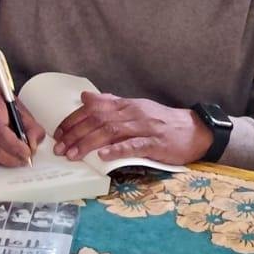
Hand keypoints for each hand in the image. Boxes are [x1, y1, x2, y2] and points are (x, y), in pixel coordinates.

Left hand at [54, 92, 211, 165]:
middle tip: (60, 147)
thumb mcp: (135, 108)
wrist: (194, 130)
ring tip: (74, 154)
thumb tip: (86, 97)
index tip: (59, 132)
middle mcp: (133, 113)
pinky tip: (103, 156)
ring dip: (89, 143)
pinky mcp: (155, 144)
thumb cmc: (162, 122)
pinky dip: (117, 150)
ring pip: (112, 132)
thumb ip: (110, 103)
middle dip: (76, 133)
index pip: (94, 109)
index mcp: (126, 105)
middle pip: (98, 120)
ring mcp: (144, 128)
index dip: (73, 120)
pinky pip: (134, 145)